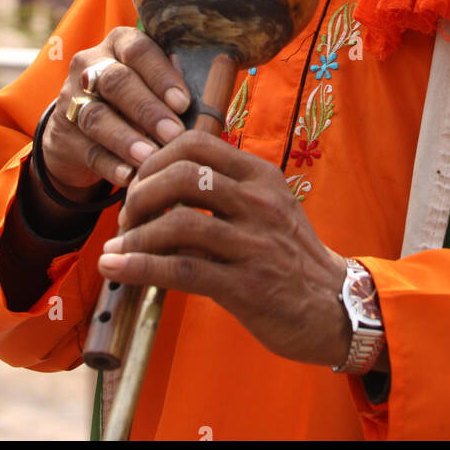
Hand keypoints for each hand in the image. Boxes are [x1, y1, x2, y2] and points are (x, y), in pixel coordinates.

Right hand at [40, 28, 190, 198]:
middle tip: (173, 134)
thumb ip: (175, 84)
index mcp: (119, 44)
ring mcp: (71, 99)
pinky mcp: (62, 135)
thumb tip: (211, 93)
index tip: (184, 102)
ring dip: (126, 139)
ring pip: (97, 117)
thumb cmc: (136, 100)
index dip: (161, 76)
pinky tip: (128, 176)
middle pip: (116, 82)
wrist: (82, 129)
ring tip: (150, 157)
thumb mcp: (152, 84)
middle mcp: (90, 65)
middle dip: (147, 109)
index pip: (139, 50)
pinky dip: (109, 164)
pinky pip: (87, 150)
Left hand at [97, 132, 351, 367]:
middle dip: (140, 194)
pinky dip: (140, 266)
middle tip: (127, 218)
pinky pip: (181, 270)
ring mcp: (253, 243)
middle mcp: (258, 202)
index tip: (139, 184)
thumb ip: (227, 189)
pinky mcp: (245, 285)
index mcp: (261, 176)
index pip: (197, 144)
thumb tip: (164, 180)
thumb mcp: (268, 206)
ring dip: (135, 235)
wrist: (333, 305)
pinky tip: (116, 268)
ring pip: (178, 222)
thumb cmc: (290, 255)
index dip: (155, 159)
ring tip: (117, 248)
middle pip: (182, 175)